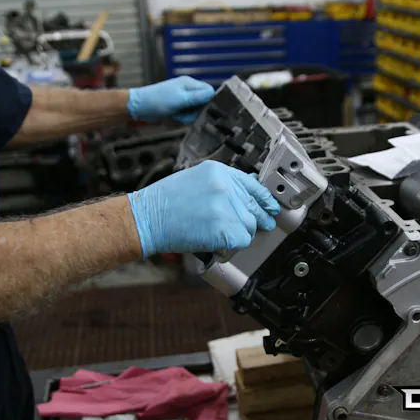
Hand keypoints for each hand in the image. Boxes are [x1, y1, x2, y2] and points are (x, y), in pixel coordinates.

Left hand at [127, 76, 214, 123]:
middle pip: (204, 103)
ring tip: (176, 114)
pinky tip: (174, 117)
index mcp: (189, 83)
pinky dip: (182, 118)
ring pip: (195, 111)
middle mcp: (188, 90)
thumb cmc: (158, 100)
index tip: (201, 108)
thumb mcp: (181, 99)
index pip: (209, 91)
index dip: (208, 101)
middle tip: (184, 111)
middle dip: (196, 111)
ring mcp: (182, 99)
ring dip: (187, 116)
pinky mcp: (178, 108)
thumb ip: (198, 97)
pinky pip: (187, 115)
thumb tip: (214, 94)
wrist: (139, 108)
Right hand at [127, 160, 280, 255]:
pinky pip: (241, 240)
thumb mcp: (197, 179)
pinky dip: (232, 246)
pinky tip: (219, 243)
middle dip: (260, 219)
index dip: (266, 198)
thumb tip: (244, 197)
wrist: (147, 218)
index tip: (272, 206)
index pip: (254, 184)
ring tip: (223, 235)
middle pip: (255, 207)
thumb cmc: (165, 202)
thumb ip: (222, 185)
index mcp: (220, 172)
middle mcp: (226, 186)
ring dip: (240, 234)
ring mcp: (226, 207)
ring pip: (249, 226)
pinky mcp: (224, 228)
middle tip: (264, 225)